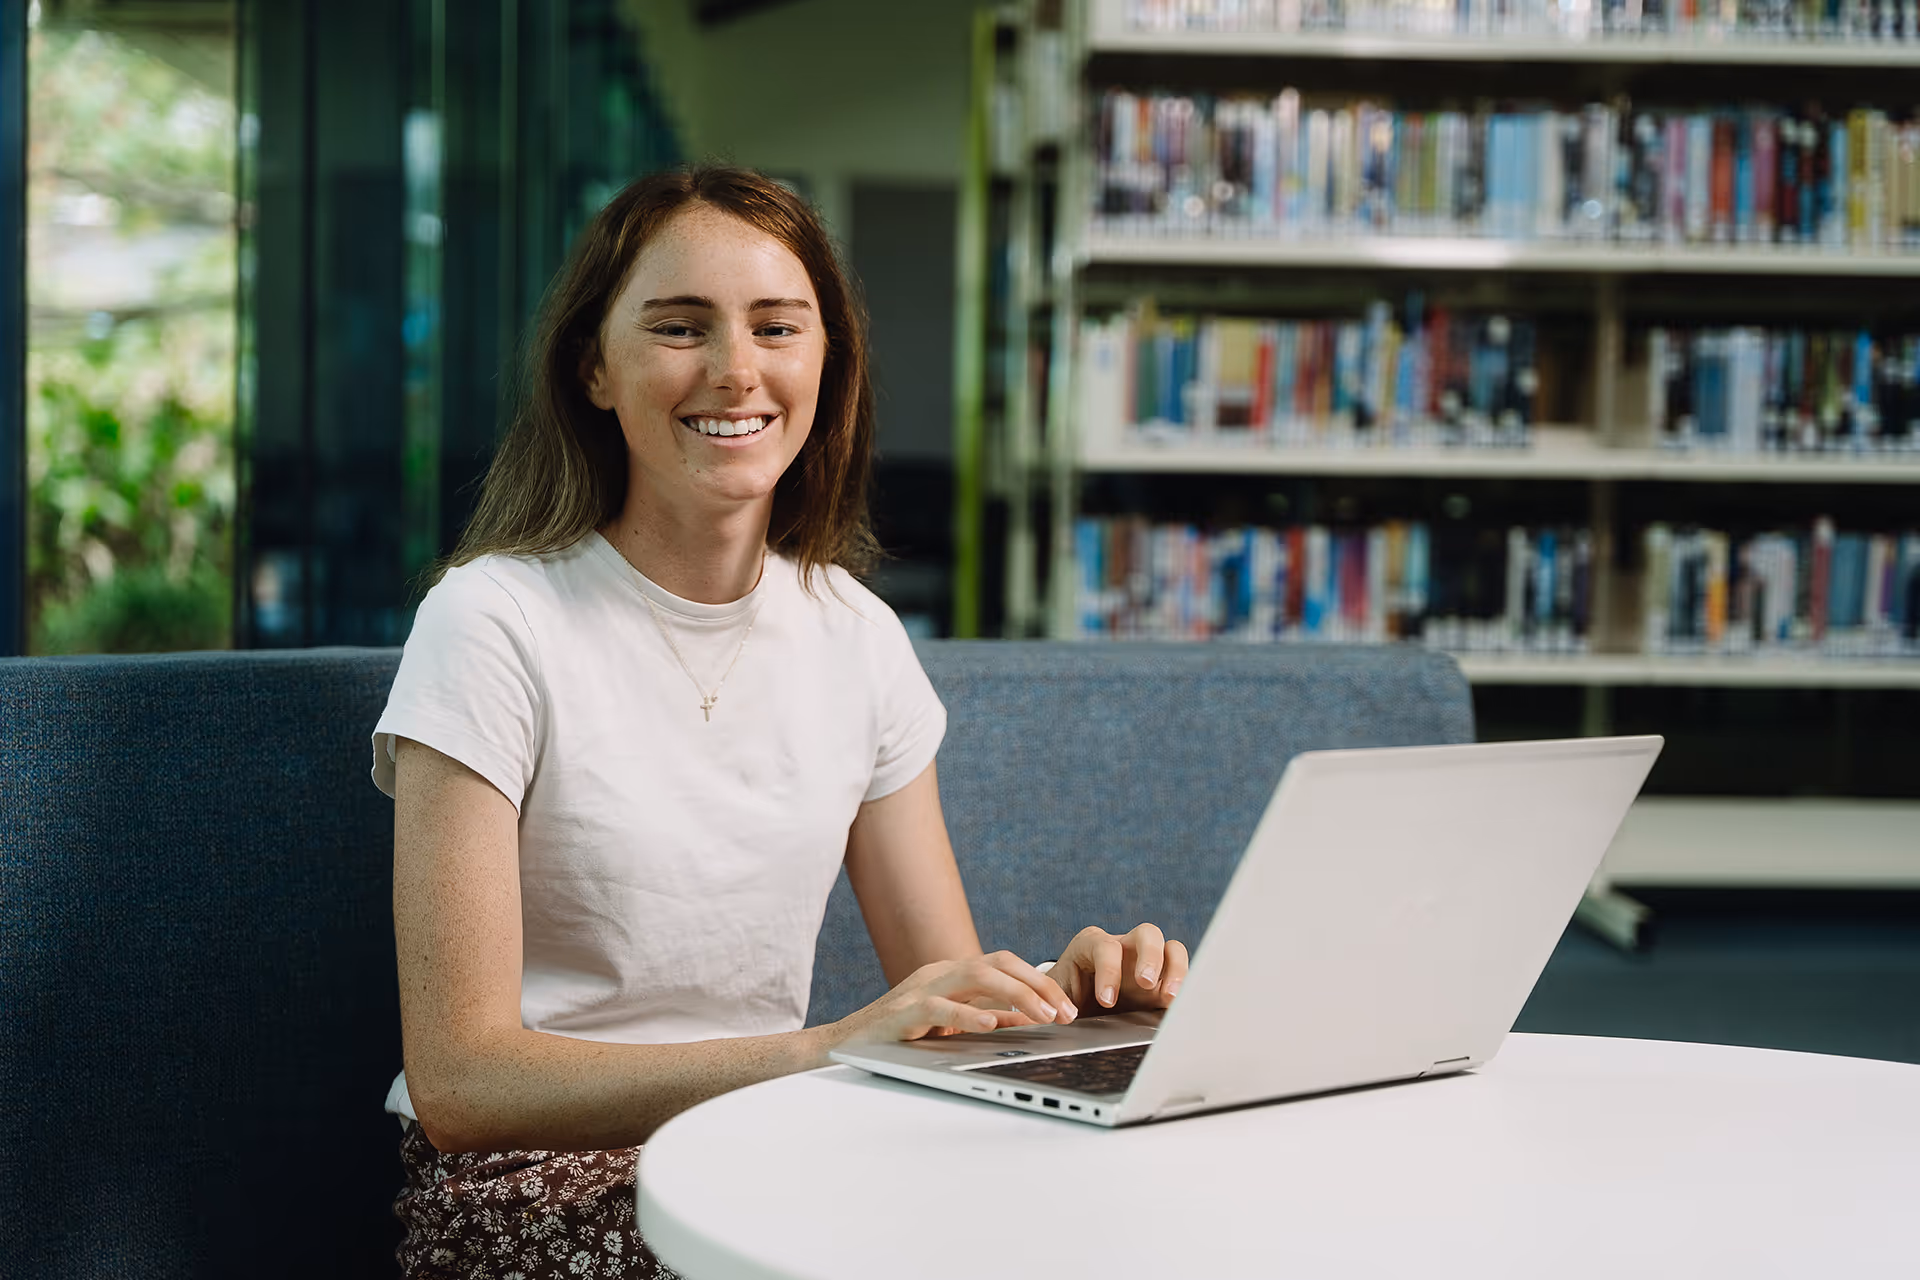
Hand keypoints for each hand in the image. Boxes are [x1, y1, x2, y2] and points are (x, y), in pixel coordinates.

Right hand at [819, 952, 1077, 1053]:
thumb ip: (984, 1018)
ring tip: (1043, 1016)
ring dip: (1016, 994)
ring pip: (976, 975)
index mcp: (951, 975)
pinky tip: (991, 1023)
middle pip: (998, 963)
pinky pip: (940, 1006)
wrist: (841, 1046)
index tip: (1067, 1007)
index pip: (1004, 964)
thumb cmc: (895, 1037)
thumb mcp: (949, 1026)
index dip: (1039, 981)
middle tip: (1066, 1012)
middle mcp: (939, 973)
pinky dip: (968, 1012)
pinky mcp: (903, 1011)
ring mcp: (920, 988)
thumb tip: (1025, 1020)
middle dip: (1038, 985)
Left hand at [1052, 923, 1187, 1013]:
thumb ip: (1054, 1004)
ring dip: (1176, 970)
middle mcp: (1124, 947)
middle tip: (1146, 983)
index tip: (1106, 1000)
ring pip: (1171, 949)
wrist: (1074, 1009)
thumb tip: (1056, 1018)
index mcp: (1092, 945)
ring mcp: (1147, 962)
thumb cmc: (1061, 999)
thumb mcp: (1052, 998)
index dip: (1109, 970)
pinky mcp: (1163, 983)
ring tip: (1171, 997)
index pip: (1105, 947)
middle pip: (1147, 934)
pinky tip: (1180, 1007)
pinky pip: (1181, 976)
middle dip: (1149, 956)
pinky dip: (1185, 988)